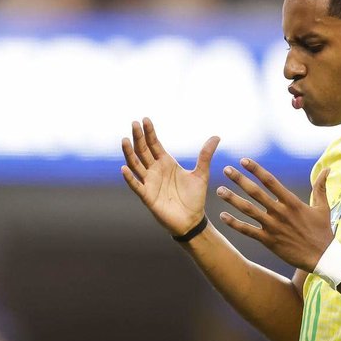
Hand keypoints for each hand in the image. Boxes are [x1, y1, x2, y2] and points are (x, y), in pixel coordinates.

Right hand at [121, 118, 219, 236]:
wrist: (193, 220)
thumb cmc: (195, 198)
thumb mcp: (201, 174)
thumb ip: (205, 155)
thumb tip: (216, 136)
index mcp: (166, 163)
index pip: (154, 144)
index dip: (149, 132)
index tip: (145, 119)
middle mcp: (155, 170)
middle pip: (143, 151)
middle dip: (138, 137)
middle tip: (134, 123)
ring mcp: (150, 183)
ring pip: (136, 165)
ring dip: (129, 153)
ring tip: (125, 140)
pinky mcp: (147, 196)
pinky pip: (136, 186)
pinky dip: (129, 178)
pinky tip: (124, 169)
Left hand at [216, 159, 333, 271]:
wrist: (322, 257)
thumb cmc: (322, 232)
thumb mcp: (323, 207)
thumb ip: (320, 187)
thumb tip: (327, 169)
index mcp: (292, 202)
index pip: (270, 181)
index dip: (256, 170)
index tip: (243, 160)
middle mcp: (280, 212)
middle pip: (256, 192)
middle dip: (240, 180)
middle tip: (226, 169)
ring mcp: (273, 227)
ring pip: (248, 210)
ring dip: (233, 199)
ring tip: (219, 190)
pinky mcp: (269, 241)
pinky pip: (248, 231)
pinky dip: (234, 224)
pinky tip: (223, 216)